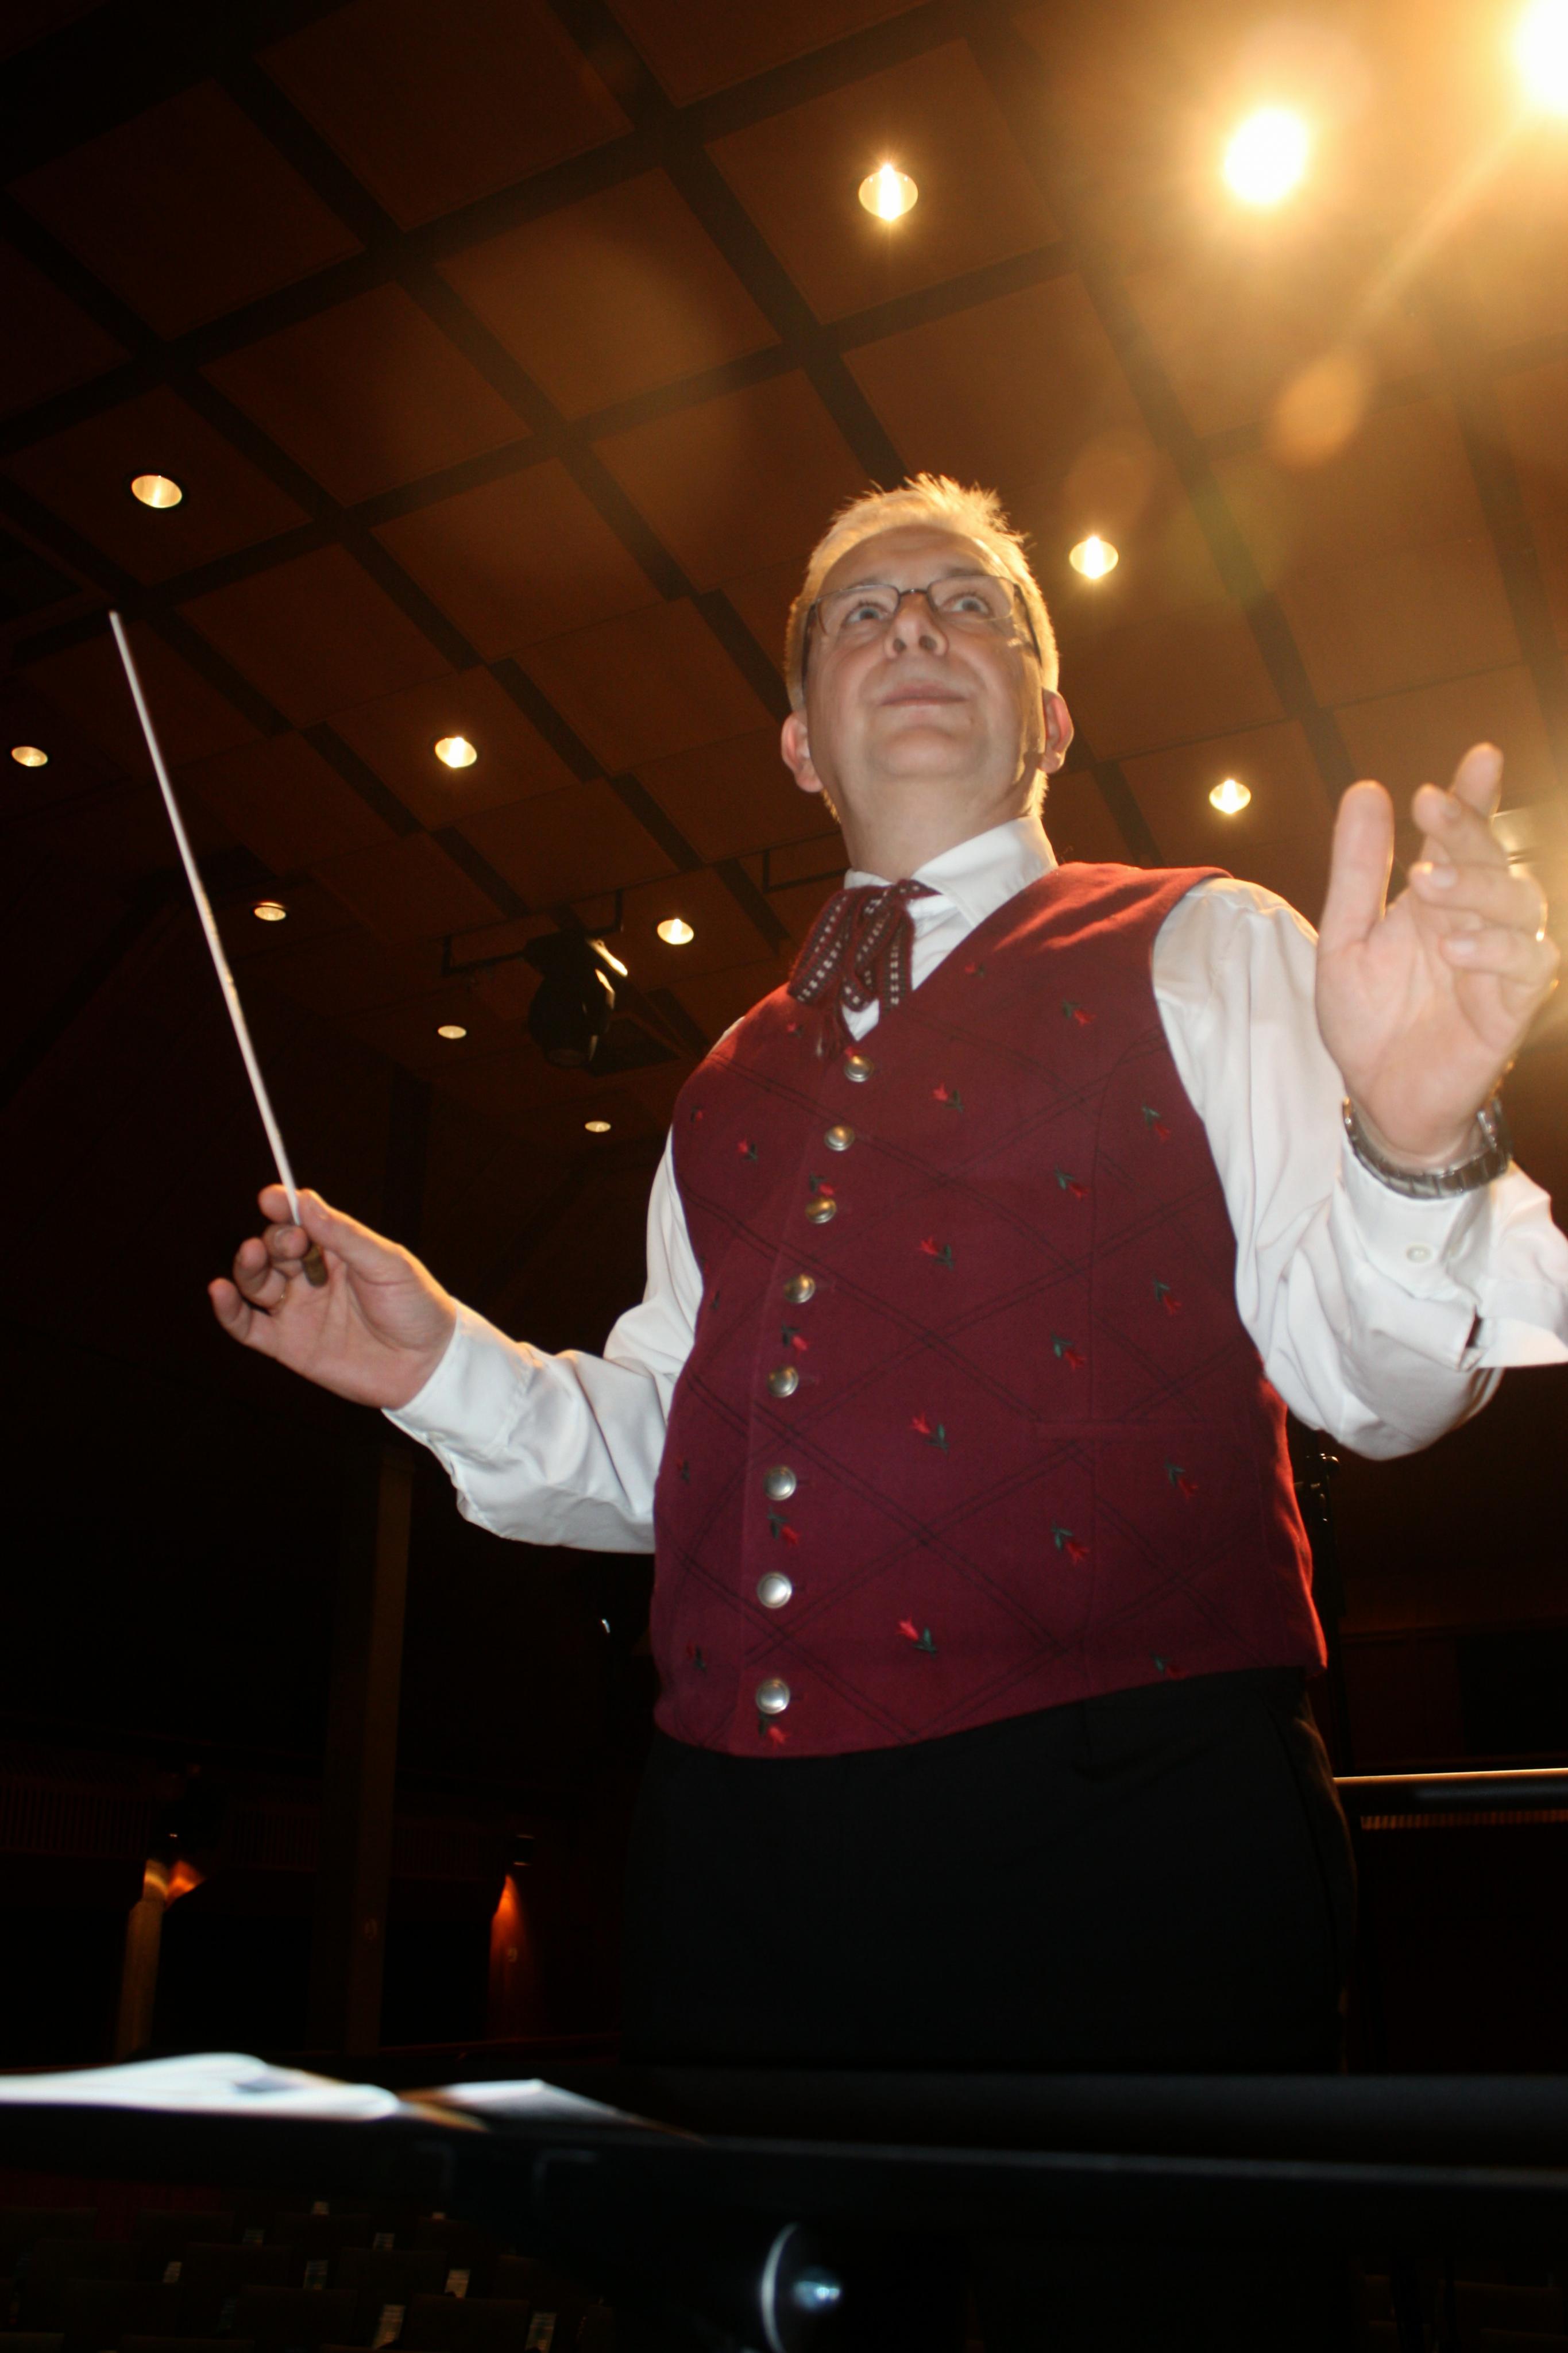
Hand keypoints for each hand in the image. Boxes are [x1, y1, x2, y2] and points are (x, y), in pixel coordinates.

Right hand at [210, 1186, 456, 1408]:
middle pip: (273, 1248)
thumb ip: (344, 1235)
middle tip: (294, 1242)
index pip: (299, 1221)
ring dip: (247, 1265)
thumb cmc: (416, 1308)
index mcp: (336, 1251)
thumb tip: (305, 1201)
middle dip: (275, 1239)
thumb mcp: (387, 1264)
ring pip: (255, 1282)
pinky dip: (228, 1310)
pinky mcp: (287, 1345)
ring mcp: (297, 1310)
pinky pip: (247, 1327)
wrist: (429, 1366)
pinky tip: (219, 1291)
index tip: (272, 1197)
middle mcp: (311, 1277)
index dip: (283, 1207)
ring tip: (252, 1253)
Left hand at [1316, 742, 1557, 1167]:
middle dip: (1468, 827)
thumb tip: (1366, 789)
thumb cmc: (1366, 1021)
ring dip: (1481, 885)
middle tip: (1431, 806)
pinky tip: (1458, 949)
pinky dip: (1498, 950)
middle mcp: (1474, 922)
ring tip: (1431, 884)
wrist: (1377, 1097)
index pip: (1464, 837)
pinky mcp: (1511, 1006)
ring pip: (1523, 904)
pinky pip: (1529, 965)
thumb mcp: (1345, 939)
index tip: (1480, 757)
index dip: (1475, 797)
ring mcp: (1498, 962)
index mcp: (1435, 901)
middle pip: (1494, 859)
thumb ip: (1356, 871)